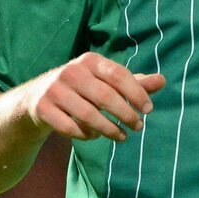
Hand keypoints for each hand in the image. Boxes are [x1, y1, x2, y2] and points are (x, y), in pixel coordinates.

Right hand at [23, 52, 165, 142]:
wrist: (36, 99)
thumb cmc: (82, 89)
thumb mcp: (106, 81)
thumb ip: (133, 82)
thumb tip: (162, 81)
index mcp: (90, 61)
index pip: (119, 75)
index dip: (136, 93)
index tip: (148, 110)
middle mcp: (71, 72)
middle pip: (105, 97)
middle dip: (125, 114)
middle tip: (138, 127)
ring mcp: (55, 90)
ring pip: (88, 115)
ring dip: (109, 129)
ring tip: (122, 136)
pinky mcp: (43, 109)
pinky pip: (71, 128)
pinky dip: (87, 135)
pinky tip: (95, 136)